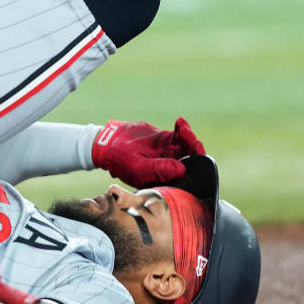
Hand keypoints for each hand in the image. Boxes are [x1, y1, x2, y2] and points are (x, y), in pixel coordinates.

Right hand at [91, 117, 205, 187]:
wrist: (109, 143)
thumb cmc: (120, 160)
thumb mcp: (138, 167)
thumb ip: (159, 169)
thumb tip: (182, 169)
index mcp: (164, 180)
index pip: (186, 176)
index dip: (194, 166)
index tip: (194, 154)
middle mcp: (169, 169)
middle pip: (190, 161)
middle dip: (194, 150)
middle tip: (192, 140)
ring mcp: (169, 154)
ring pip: (187, 147)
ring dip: (189, 137)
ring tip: (183, 128)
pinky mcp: (166, 141)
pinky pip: (180, 136)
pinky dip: (183, 128)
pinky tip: (180, 122)